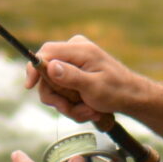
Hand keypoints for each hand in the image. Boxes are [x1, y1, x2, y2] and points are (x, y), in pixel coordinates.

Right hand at [25, 36, 149, 126]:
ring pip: (54, 86)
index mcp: (79, 49)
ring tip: (88, 112)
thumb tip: (50, 66)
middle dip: (59, 98)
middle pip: (47, 74)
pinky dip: (73, 104)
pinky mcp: (75, 72)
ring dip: (68, 105)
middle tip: (73, 110)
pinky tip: (89, 109)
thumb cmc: (117, 91)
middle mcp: (74, 51)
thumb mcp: (94, 87)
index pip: (46, 52)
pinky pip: (62, 90)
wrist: (132, 97)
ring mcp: (74, 61)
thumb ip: (71, 77)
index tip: (29, 86)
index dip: (34, 69)